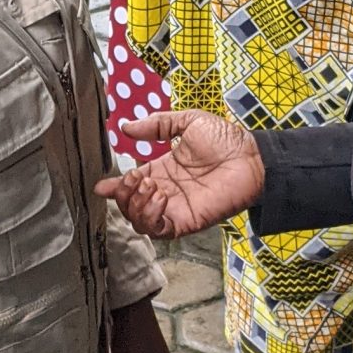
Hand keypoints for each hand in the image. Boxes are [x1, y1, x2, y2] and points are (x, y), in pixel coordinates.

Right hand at [98, 112, 263, 237]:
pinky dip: (150, 217)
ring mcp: (174, 209)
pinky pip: (159, 230)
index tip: (102, 185)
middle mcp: (165, 192)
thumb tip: (126, 127)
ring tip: (149, 186)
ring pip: (139, 221)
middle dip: (124, 194)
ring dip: (135, 204)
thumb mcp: (187, 122)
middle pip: (129, 206)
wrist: (251, 156)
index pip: (130, 184)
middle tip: (135, 178)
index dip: (114, 187)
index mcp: (162, 171)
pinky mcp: (186, 222)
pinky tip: (159, 197)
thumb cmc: (226, 139)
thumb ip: (156, 124)